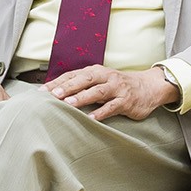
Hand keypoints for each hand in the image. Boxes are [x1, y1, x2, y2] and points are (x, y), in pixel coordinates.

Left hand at [50, 65, 176, 122]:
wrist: (149, 87)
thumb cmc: (119, 85)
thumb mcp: (101, 80)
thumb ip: (83, 85)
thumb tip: (57, 93)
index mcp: (96, 71)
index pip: (73, 75)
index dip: (57, 82)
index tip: (41, 92)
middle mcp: (105, 76)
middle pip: (84, 80)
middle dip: (67, 87)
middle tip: (52, 95)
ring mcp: (117, 88)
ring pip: (97, 92)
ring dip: (82, 98)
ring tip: (69, 104)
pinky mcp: (126, 101)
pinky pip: (112, 106)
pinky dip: (101, 112)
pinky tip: (91, 119)